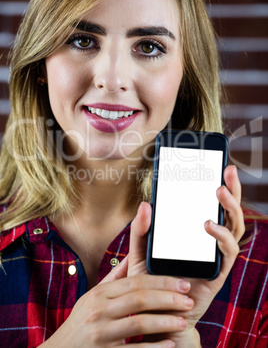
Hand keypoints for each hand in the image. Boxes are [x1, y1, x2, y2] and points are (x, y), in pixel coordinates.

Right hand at [40, 227, 193, 346]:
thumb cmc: (81, 322)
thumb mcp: (94, 296)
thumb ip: (115, 277)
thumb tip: (132, 254)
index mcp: (100, 293)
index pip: (136, 282)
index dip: (162, 281)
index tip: (182, 283)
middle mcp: (99, 310)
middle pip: (140, 299)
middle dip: (168, 298)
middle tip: (189, 301)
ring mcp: (101, 333)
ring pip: (139, 322)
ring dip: (165, 322)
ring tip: (183, 322)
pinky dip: (154, 347)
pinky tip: (169, 344)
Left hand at [128, 165, 244, 346]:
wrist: (156, 314)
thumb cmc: (150, 282)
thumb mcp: (139, 253)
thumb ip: (141, 231)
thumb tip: (145, 204)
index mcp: (194, 233)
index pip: (210, 206)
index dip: (218, 186)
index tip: (217, 165)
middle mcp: (209, 242)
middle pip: (228, 212)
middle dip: (232, 189)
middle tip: (228, 169)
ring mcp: (215, 256)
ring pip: (234, 227)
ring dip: (230, 208)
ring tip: (219, 191)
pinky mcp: (218, 272)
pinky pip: (229, 252)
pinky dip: (222, 236)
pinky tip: (209, 225)